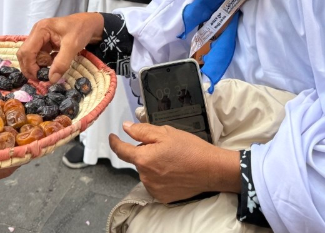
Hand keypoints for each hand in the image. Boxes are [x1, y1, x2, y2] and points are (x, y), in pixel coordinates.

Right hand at [17, 12, 104, 82]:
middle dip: (31, 68)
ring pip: (30, 56)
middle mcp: (37, 33)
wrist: (90, 24)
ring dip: (37, 66)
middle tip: (41, 79)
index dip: (31, 67)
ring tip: (49, 71)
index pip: (27, 51)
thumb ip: (62, 63)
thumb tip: (51, 79)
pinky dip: (44, 64)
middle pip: (25, 54)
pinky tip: (53, 65)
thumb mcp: (73, 46)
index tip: (40, 78)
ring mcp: (40, 38)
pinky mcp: (45, 43)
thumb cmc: (81, 30)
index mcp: (41, 29)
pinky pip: (39, 56)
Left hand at [110, 122, 240, 202]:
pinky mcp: (162, 196)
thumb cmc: (191, 149)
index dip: (115, 142)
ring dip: (153, 165)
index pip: (121, 150)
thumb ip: (142, 131)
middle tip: (165, 147)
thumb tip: (126, 127)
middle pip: (138, 160)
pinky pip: (154, 183)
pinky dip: (160, 177)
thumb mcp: (166, 133)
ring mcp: (153, 188)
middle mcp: (145, 176)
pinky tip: (174, 171)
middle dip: (146, 152)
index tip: (113, 137)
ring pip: (146, 171)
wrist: (211, 169)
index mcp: (144, 158)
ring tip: (173, 160)